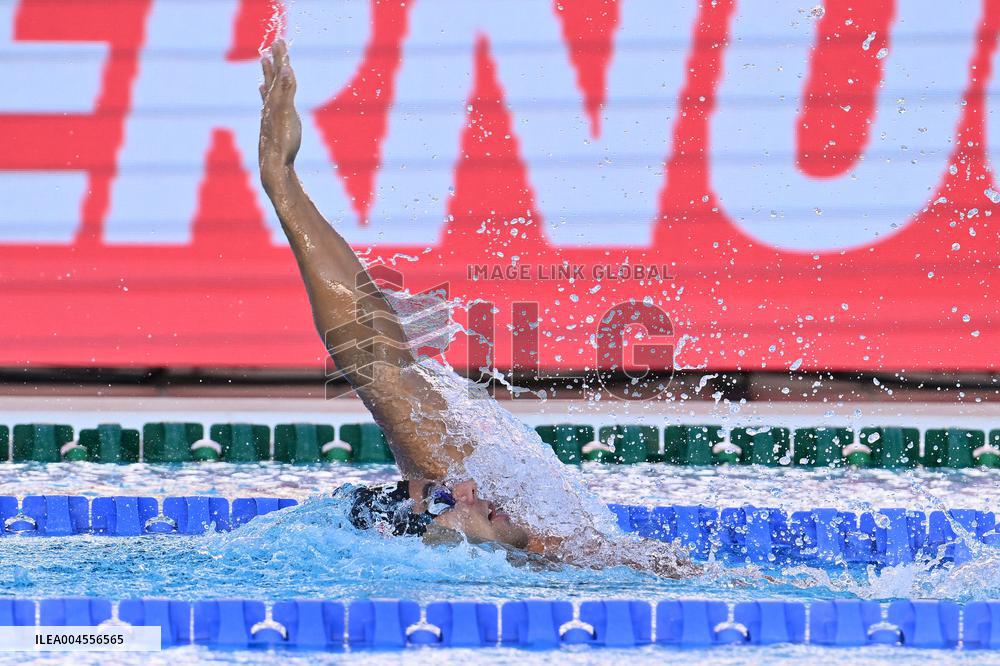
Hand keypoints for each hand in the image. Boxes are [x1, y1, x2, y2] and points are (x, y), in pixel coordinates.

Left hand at [259, 40, 301, 191]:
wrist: (273, 166)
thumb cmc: (282, 141)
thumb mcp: (287, 114)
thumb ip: (287, 90)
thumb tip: (286, 68)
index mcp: (274, 101)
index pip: (278, 75)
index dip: (280, 59)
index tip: (279, 42)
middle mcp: (270, 107)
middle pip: (271, 80)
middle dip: (273, 63)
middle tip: (272, 47)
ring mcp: (269, 117)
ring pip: (268, 92)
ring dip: (268, 76)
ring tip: (264, 64)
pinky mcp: (271, 128)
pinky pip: (267, 106)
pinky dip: (266, 96)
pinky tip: (263, 98)